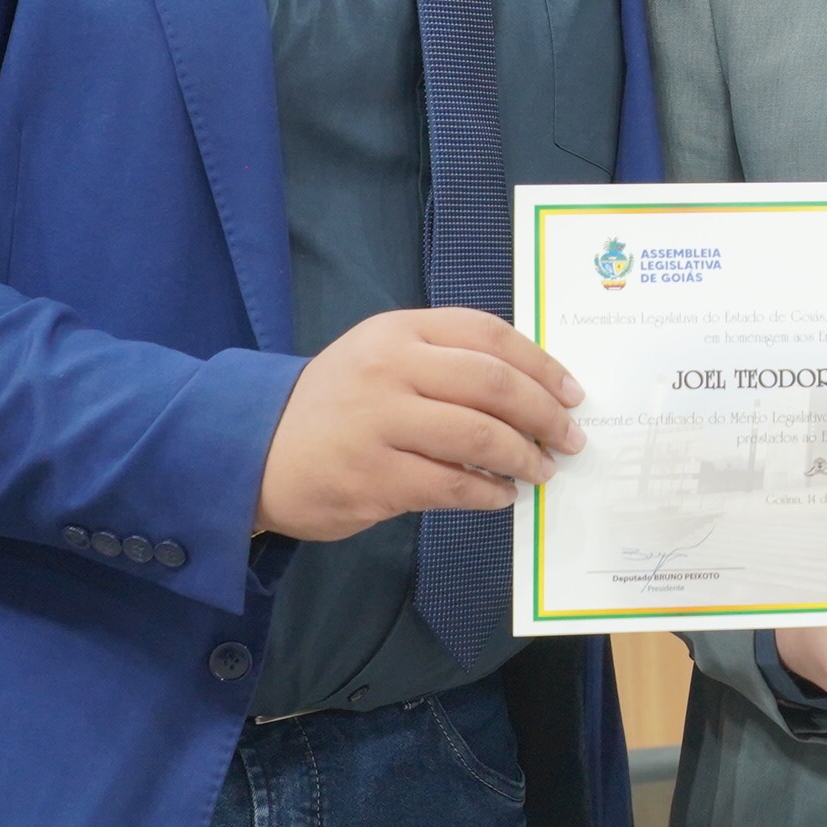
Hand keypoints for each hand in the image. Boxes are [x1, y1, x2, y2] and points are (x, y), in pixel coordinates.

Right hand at [253, 308, 585, 541]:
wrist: (253, 448)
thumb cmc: (336, 402)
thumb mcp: (384, 356)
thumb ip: (447, 361)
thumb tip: (532, 392)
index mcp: (401, 331)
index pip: (489, 335)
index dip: (541, 364)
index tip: (573, 392)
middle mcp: (391, 369)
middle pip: (493, 384)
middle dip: (544, 414)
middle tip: (570, 438)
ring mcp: (379, 423)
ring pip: (478, 436)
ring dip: (523, 457)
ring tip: (541, 471)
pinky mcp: (372, 477)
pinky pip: (450, 484)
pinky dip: (487, 492)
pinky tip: (502, 496)